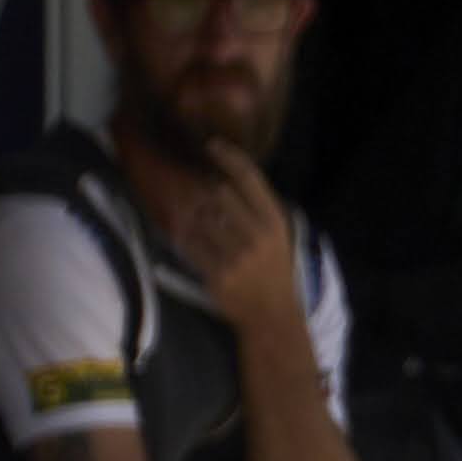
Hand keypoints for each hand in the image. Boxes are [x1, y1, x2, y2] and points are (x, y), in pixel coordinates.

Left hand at [174, 145, 305, 332]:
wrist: (272, 316)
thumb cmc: (272, 272)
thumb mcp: (276, 239)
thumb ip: (255, 212)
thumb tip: (219, 181)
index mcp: (275, 224)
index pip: (250, 180)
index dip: (229, 158)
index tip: (211, 144)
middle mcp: (258, 237)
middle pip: (218, 196)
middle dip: (207, 199)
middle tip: (205, 207)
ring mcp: (238, 256)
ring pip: (201, 220)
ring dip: (194, 221)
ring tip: (201, 230)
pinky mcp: (219, 274)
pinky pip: (191, 246)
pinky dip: (185, 242)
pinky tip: (189, 243)